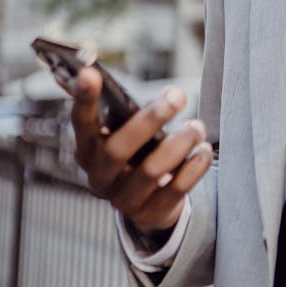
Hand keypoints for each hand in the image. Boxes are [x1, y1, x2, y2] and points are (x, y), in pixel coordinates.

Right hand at [71, 67, 212, 236]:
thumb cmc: (138, 151)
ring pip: (151, 170)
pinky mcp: (151, 214)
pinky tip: (204, 151)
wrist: (150, 200)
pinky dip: (194, 167)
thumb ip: (131, 111)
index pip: (82, 123)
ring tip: (197, 126)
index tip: (90, 72)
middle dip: (151, 120)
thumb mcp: (127, 132)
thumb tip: (157, 90)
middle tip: (178, 97)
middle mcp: (99, 177)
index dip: (84, 100)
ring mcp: (123, 200)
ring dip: (180, 142)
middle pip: (119, 149)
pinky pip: (175, 190)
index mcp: (88, 150)